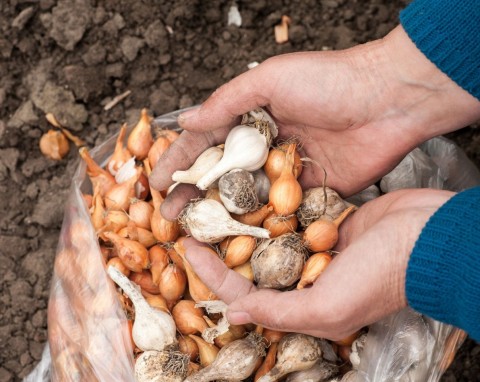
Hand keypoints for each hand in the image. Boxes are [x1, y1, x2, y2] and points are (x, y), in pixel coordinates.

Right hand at [149, 25, 479, 219]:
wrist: (389, 100)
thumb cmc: (330, 81)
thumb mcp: (271, 80)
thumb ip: (228, 102)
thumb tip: (185, 121)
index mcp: (252, 118)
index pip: (206, 143)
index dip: (180, 163)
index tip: (157, 184)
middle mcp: (265, 148)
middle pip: (221, 176)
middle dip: (193, 196)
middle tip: (167, 218)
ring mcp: (286, 173)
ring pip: (247, 198)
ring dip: (220, 216)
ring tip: (194, 235)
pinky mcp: (310, 194)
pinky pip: (280, 212)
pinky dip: (259, 226)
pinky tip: (238, 242)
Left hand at [183, 189, 453, 340]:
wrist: (428, 238)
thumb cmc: (381, 277)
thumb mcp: (328, 306)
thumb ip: (280, 313)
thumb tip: (234, 316)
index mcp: (299, 304)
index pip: (242, 291)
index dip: (210, 273)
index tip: (185, 245)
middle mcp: (302, 277)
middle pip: (250, 264)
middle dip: (221, 245)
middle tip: (192, 220)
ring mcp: (314, 247)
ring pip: (267, 237)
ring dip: (242, 221)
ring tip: (213, 200)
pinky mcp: (325, 222)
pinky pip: (290, 216)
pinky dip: (271, 206)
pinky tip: (248, 189)